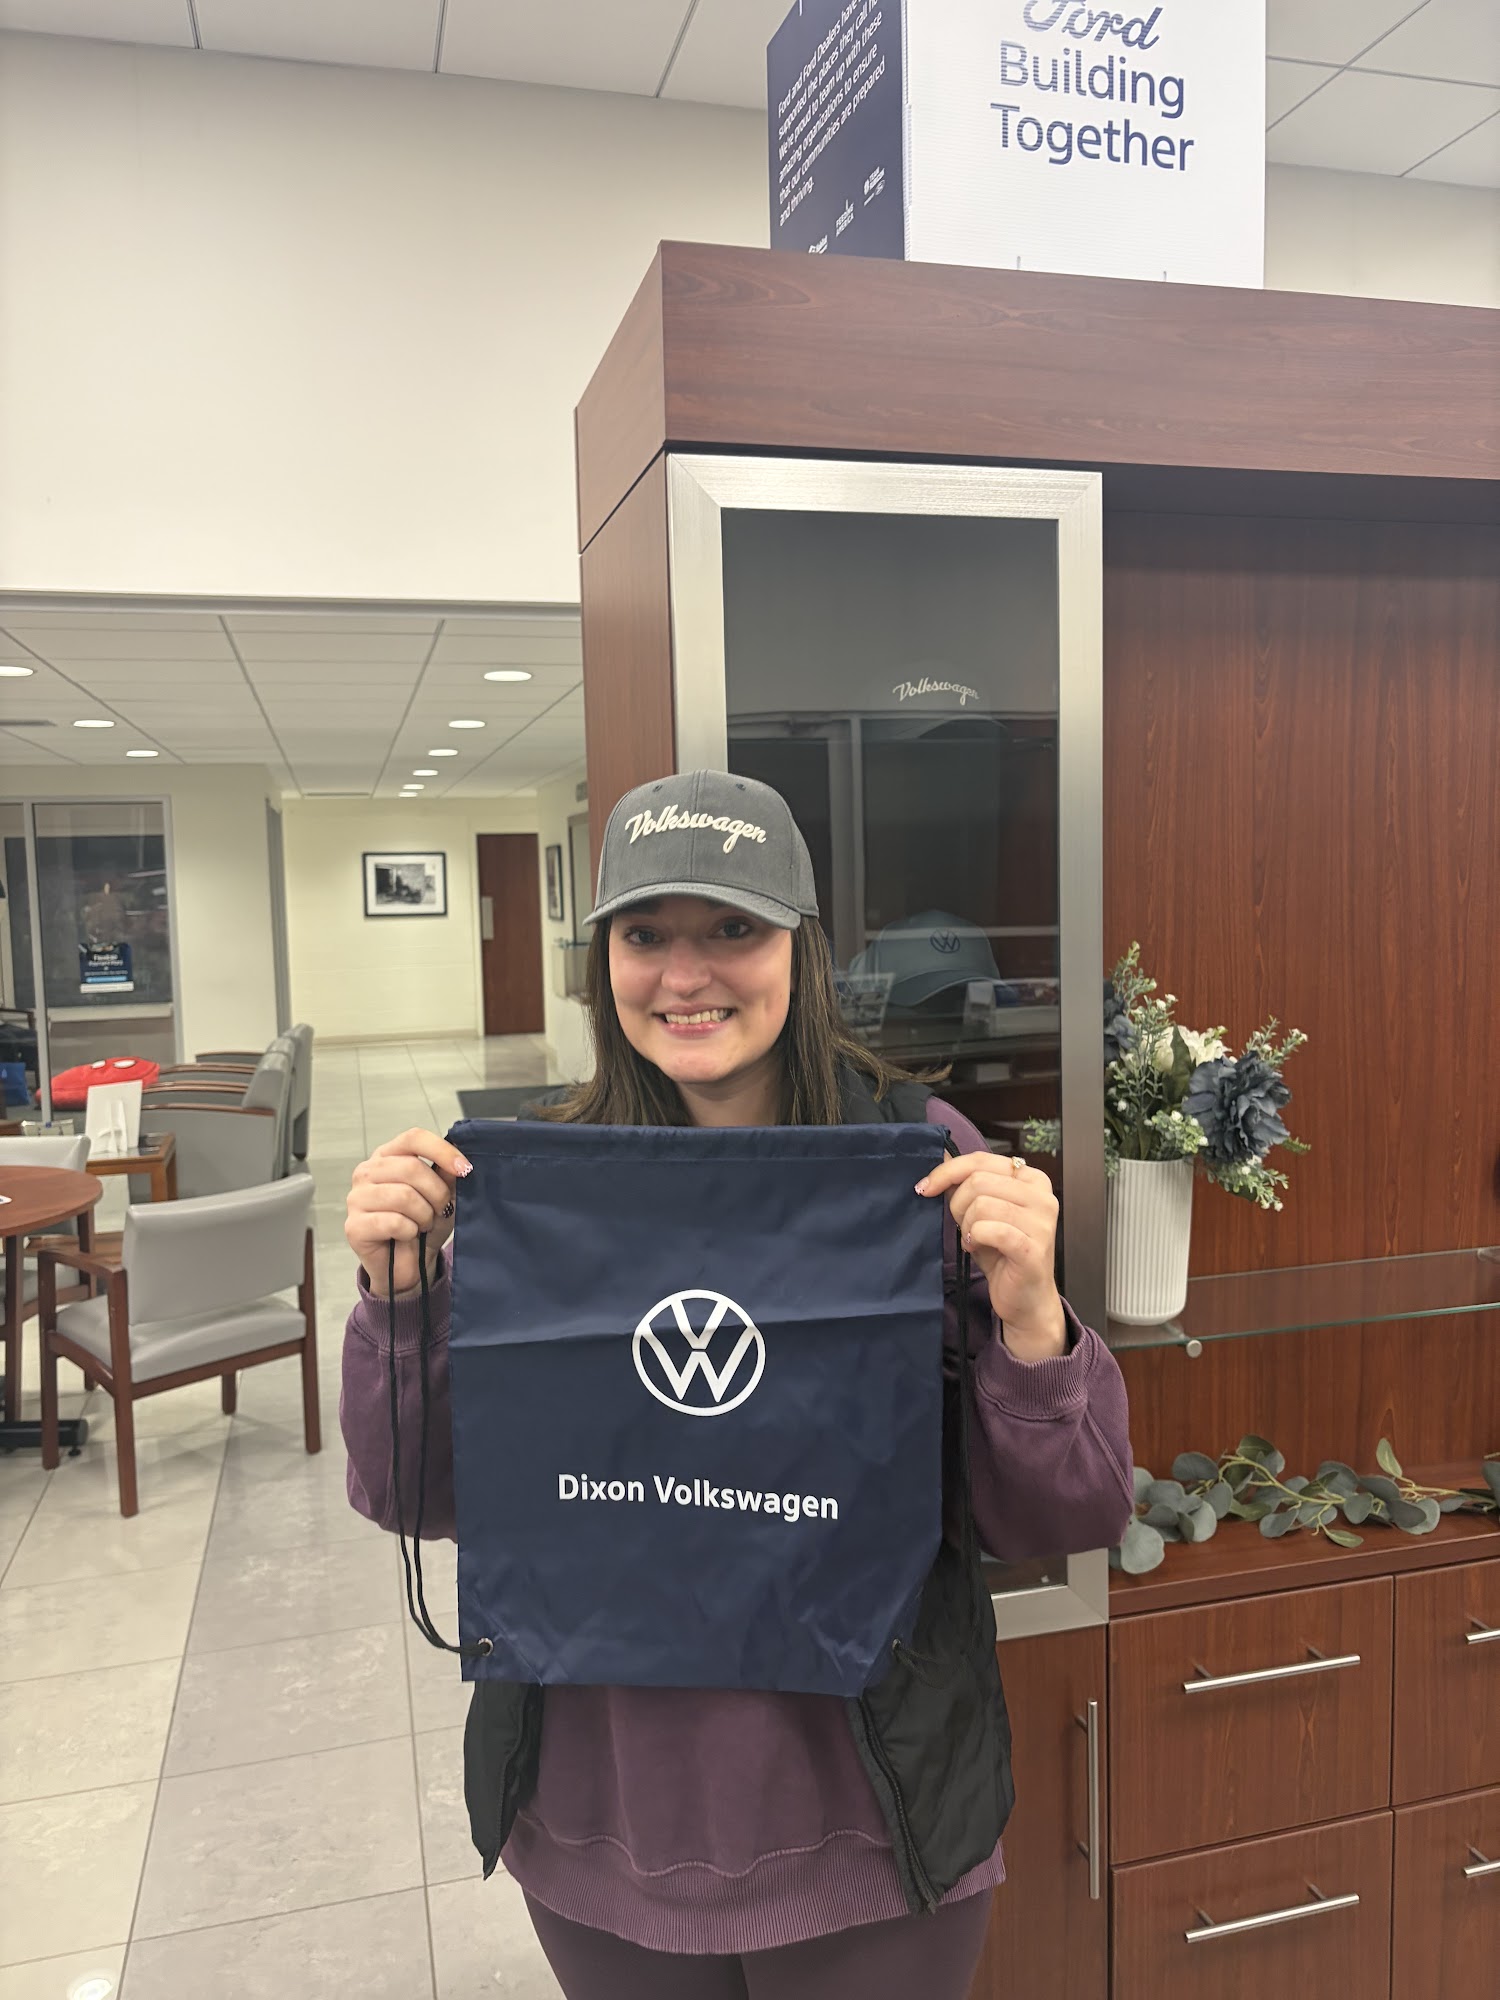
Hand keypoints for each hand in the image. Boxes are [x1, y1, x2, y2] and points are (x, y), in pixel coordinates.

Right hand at [346, 1127, 471, 1296]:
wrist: (408, 1264)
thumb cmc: (422, 1224)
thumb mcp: (442, 1195)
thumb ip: (447, 1174)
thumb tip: (458, 1160)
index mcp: (388, 1156)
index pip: (413, 1138)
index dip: (442, 1150)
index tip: (465, 1169)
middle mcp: (367, 1172)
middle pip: (411, 1167)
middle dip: (436, 1192)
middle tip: (441, 1209)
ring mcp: (356, 1198)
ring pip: (403, 1196)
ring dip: (424, 1215)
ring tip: (423, 1224)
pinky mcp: (354, 1226)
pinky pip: (393, 1222)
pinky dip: (409, 1231)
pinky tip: (407, 1235)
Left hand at [918, 1152, 1066, 1358]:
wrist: (1024, 1297)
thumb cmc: (1003, 1251)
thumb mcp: (982, 1211)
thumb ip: (967, 1185)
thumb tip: (939, 1160)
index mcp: (1032, 1178)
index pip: (981, 1160)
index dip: (947, 1171)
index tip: (925, 1187)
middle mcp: (1042, 1196)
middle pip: (978, 1181)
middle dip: (957, 1204)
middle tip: (962, 1225)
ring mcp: (1041, 1222)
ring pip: (981, 1205)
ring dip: (967, 1225)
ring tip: (973, 1238)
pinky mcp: (1033, 1248)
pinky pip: (990, 1230)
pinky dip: (974, 1238)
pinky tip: (976, 1246)